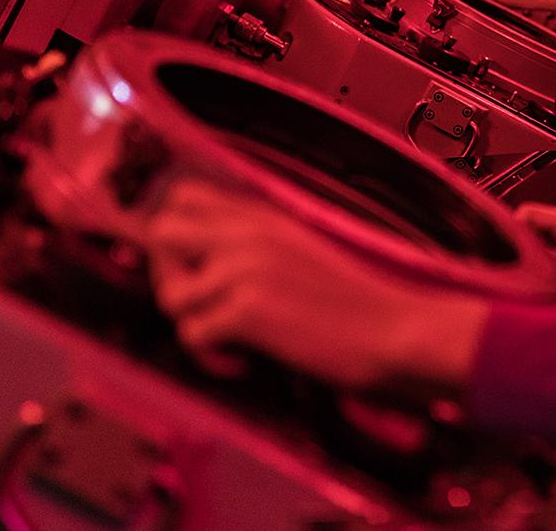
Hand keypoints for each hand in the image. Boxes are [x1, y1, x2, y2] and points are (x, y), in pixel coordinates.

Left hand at [145, 179, 488, 393]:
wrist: (395, 331)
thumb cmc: (358, 302)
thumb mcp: (305, 248)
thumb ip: (258, 242)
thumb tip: (207, 260)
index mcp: (264, 214)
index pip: (184, 195)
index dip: (175, 232)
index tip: (194, 266)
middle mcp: (248, 233)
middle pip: (160, 230)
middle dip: (167, 272)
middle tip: (200, 304)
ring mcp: (245, 269)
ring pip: (170, 294)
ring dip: (193, 324)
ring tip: (230, 341)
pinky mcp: (247, 310)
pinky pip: (192, 335)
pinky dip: (211, 358)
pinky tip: (244, 362)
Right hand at [516, 203, 555, 313]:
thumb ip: (545, 258)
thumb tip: (515, 251)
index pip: (527, 213)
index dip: (511, 232)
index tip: (502, 253)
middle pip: (533, 228)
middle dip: (523, 250)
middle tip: (520, 272)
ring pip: (543, 244)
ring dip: (537, 262)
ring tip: (540, 281)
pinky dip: (550, 270)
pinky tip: (553, 286)